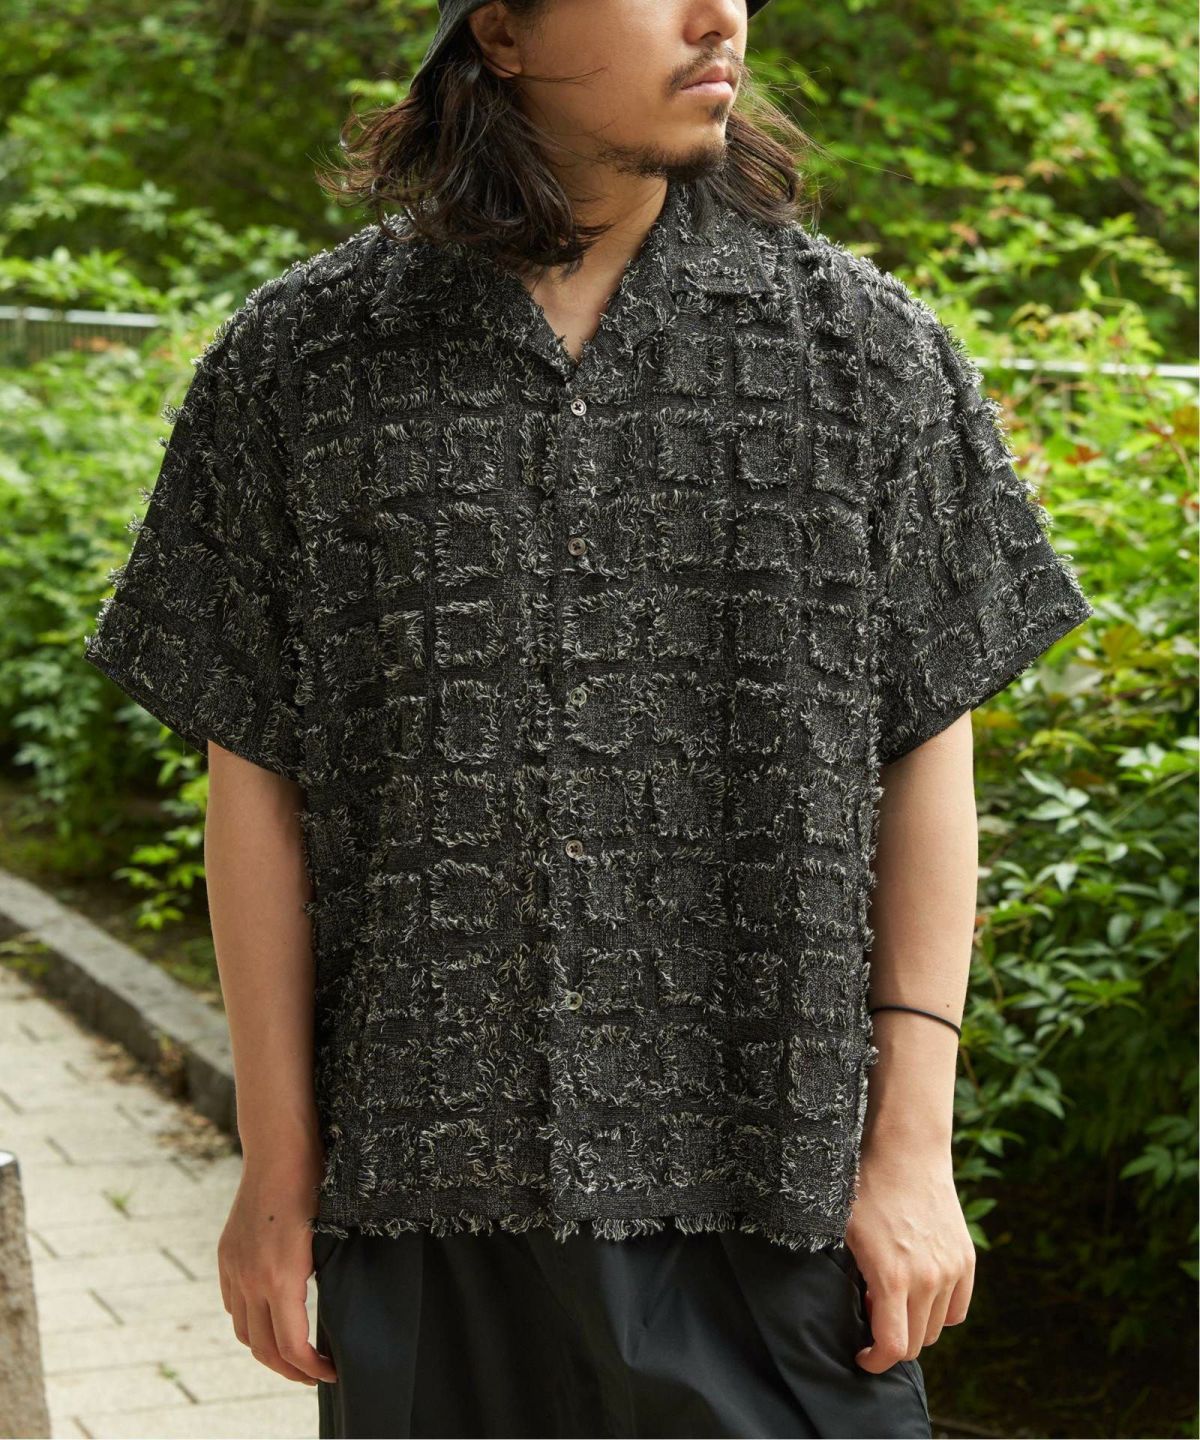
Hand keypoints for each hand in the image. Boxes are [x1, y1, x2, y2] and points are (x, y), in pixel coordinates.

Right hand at [217, 1154, 336, 1385]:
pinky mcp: (226, 1256)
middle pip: (264, 1348)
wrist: (279, 1150)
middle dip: (290, 1370)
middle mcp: (251, 1278)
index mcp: (281, 1277)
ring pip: (243, 1331)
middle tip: (314, 1374)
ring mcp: (234, 1268)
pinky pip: (232, 1304)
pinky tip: (269, 1319)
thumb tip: (330, 1310)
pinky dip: (250, 1322)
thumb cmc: (315, 1185)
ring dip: (267, 1350)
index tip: (332, 1372)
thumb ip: (323, 1278)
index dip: (312, 1368)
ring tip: (292, 1355)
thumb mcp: (330, 1234)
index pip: (292, 1345)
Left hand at [845, 1132, 974, 1374]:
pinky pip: (957, 1308)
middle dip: (891, 1341)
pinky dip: (940, 1311)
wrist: (906, 1153)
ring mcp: (952, 1270)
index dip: (875, 1362)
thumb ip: (853, 1281)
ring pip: (937, 1327)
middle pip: (915, 1343)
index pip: (893, 1347)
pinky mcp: (966, 1260)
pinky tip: (919, 1291)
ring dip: (915, 1324)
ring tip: (894, 1296)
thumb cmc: (866, 1190)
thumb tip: (857, 1314)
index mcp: (893, 1277)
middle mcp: (928, 1279)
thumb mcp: (845, 1235)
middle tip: (872, 1314)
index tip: (862, 1356)